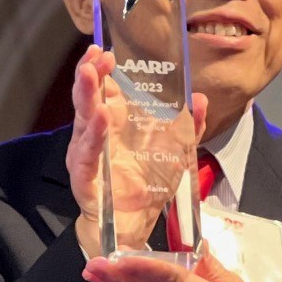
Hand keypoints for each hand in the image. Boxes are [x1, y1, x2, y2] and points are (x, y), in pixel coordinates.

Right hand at [66, 46, 202, 261]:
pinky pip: (87, 156)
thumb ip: (190, 127)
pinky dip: (94, 136)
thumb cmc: (146, 189)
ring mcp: (87, 159)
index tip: (106, 51)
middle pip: (87, 101)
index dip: (101, 70)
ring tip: (90, 74)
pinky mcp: (86, 181)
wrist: (133, 231)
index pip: (103, 92)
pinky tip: (101, 118)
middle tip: (94, 55)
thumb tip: (200, 98)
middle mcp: (95, 139)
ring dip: (86, 97)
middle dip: (89, 75)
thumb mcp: (176, 153)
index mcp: (113, 127)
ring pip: (82, 122)